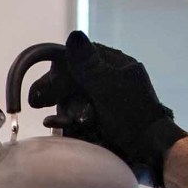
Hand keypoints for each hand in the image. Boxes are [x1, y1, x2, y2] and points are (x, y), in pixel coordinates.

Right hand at [26, 32, 187, 187]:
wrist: (151, 152)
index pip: (79, 56)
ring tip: (61, 121)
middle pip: (73, 79)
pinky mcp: (104, 120)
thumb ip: (88, 65)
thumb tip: (73, 35)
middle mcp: (110, 80)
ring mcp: (106, 101)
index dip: (59, 68)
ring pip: (74, 99)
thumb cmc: (133, 117)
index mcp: (115, 65)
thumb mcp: (107, 87)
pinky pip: (80, 116)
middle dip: (57, 91)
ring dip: (66, 110)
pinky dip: (71, 122)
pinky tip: (62, 126)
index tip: (43, 82)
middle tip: (36, 101)